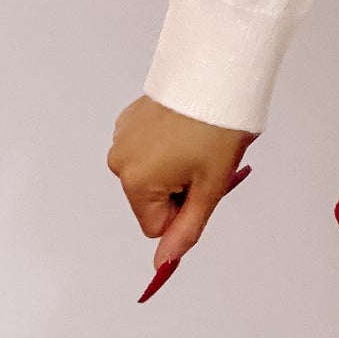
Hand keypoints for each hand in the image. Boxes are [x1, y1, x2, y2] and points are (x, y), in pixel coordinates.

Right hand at [107, 94, 258, 274]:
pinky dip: (165, 143)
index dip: (185, 209)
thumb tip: (163, 264)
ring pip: (150, 173)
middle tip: (205, 159)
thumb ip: (185, 230)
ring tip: (196, 138)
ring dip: (173, 164)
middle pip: (150, 199)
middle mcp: (120, 160)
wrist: (218, 72)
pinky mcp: (129, 117)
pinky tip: (184, 125)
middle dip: (178, 186)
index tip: (203, 183)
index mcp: (135, 181)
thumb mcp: (209, 187)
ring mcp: (122, 136)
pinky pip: (147, 148)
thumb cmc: (217, 126)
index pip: (156, 225)